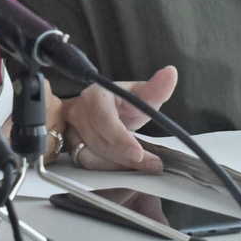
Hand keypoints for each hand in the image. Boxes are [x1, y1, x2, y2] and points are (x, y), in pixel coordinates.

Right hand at [49, 66, 177, 172]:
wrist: (100, 110)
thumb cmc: (121, 103)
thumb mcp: (140, 95)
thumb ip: (156, 89)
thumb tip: (171, 73)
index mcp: (95, 95)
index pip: (104, 120)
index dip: (121, 139)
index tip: (138, 154)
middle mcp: (78, 111)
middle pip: (99, 141)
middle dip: (126, 157)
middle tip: (152, 164)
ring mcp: (70, 129)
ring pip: (92, 156)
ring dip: (119, 164)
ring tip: (143, 165)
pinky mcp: (69, 146)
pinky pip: (87, 164)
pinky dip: (108, 168)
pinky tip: (124, 166)